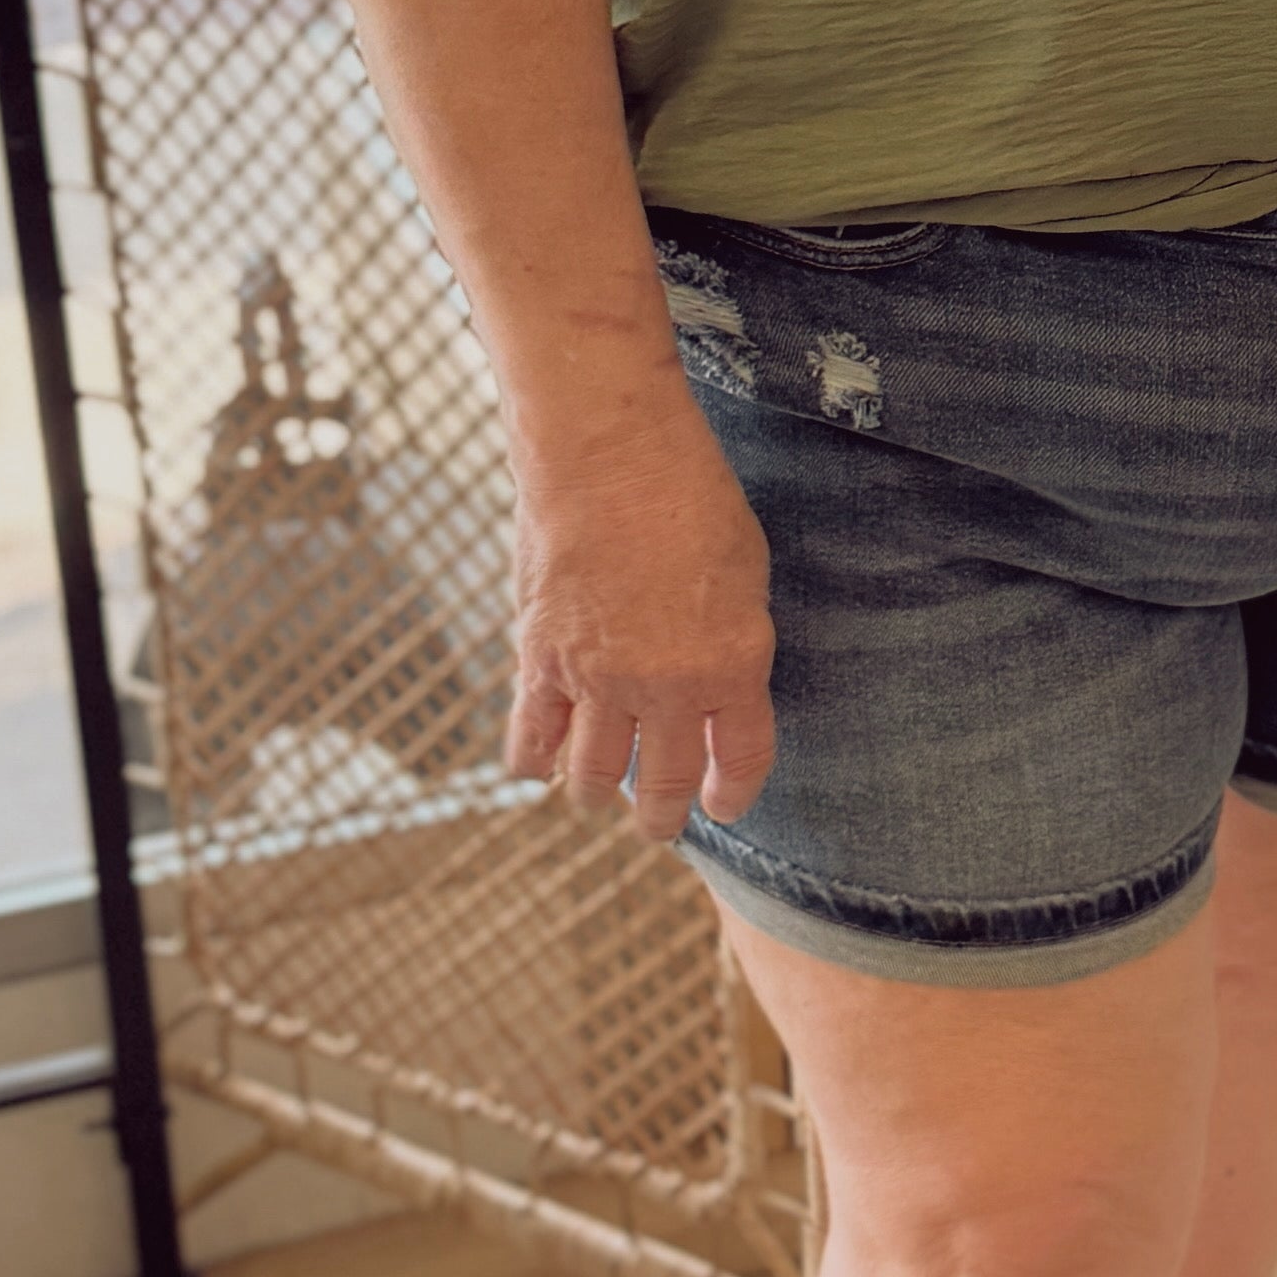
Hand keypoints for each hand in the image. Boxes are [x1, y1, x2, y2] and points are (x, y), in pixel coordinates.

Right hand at [502, 368, 778, 839]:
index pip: (739, 761)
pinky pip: (531, 737)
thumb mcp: (744, 572)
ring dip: (597, 795)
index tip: (723, 808)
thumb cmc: (689, 494)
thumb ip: (732, 642)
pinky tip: (539, 768)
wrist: (609, 451)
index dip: (733, 795)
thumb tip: (721, 685)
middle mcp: (665, 687)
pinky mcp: (540, 660)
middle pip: (663, 784)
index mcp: (731, 666)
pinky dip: (533, 762)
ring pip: (593, 775)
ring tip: (598, 799)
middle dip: (660, 815)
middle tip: (657, 824)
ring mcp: (597, 679)